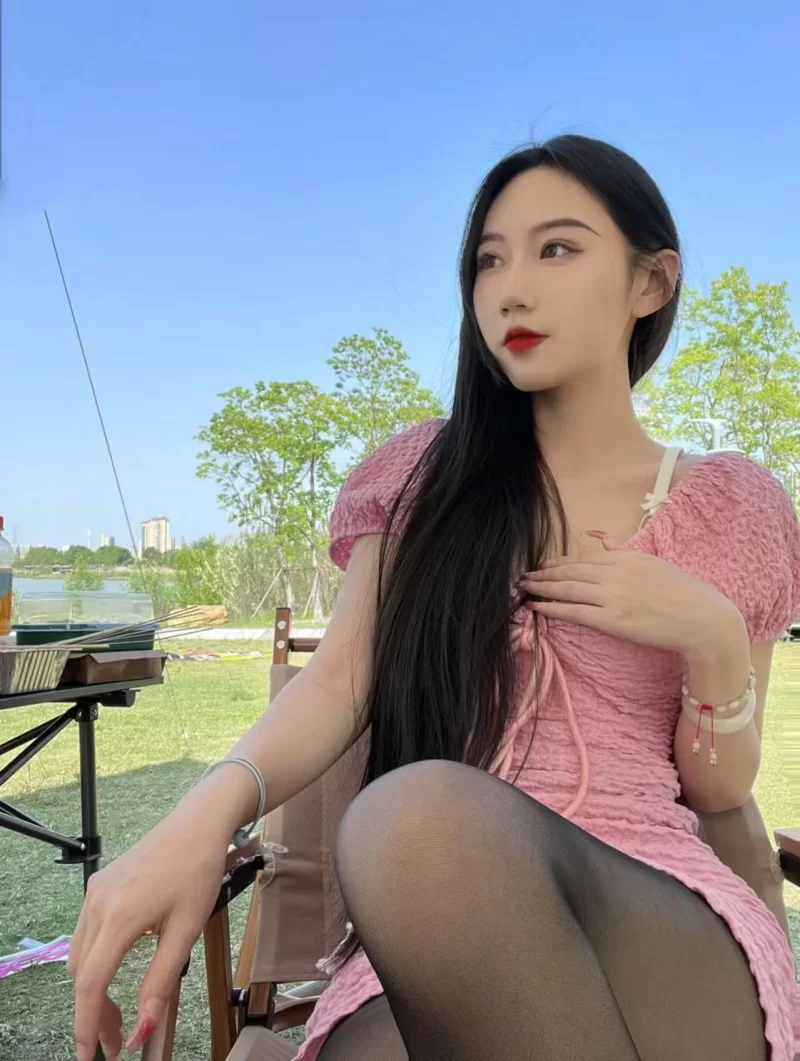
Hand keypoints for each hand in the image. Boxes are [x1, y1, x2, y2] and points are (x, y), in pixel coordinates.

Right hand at [68, 806, 229, 1059]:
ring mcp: (96, 890)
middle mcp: (98, 903)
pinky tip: (115, 966)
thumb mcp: (186, 929)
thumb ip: (161, 981)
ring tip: (116, 1010)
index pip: (90, 985)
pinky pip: (86, 930)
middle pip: (81, 973)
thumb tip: (143, 1028)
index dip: (88, 1025)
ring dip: (92, 985)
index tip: (92, 1054)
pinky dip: (94, 957)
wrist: (200, 821)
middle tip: (116, 1039)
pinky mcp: (100, 882)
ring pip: (79, 953)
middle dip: (94, 1011)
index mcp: (119, 917)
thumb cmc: (199, 871)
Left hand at [518, 530, 742, 655]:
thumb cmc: (682, 593)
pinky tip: (538, 607)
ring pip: (567, 590)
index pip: (583, 559)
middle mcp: (616, 573)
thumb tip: (597, 537)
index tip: (542, 566)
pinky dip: (553, 608)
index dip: (558, 563)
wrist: (703, 619)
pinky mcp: (613, 620)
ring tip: (524, 590)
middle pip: (570, 572)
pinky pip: (575, 612)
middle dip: (544, 575)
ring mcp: (613, 596)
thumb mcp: (652, 561)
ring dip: (542, 589)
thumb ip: (622, 549)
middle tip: (523, 577)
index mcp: (626, 557)